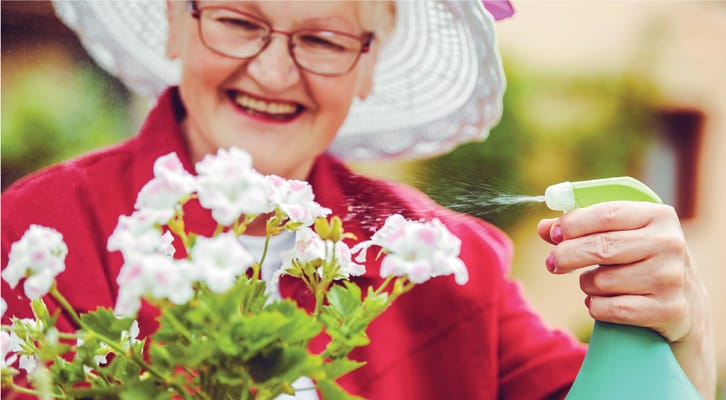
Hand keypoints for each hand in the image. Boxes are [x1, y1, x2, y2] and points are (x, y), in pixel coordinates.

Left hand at [537, 201, 714, 397]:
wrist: (685, 303)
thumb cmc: (642, 260)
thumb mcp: (621, 236)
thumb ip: (583, 227)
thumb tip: (544, 228)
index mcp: (658, 216)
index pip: (606, 214)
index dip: (573, 224)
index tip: (553, 234)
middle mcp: (669, 244)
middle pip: (601, 247)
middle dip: (567, 255)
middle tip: (552, 263)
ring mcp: (670, 278)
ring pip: (602, 281)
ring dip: (587, 284)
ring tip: (595, 283)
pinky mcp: (668, 310)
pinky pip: (610, 308)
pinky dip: (596, 306)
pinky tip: (599, 302)